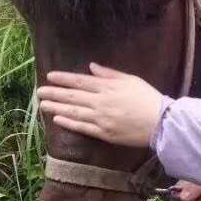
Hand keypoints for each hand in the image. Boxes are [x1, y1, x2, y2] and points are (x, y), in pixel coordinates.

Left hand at [36, 63, 164, 147]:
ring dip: (56, 107)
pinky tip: (57, 119)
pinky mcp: (104, 133)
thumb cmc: (148, 98)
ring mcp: (101, 119)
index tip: (50, 76)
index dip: (64, 78)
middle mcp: (101, 102)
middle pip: (72, 96)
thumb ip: (109, 74)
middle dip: (54, 93)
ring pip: (73, 111)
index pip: (80, 81)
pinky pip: (82, 127)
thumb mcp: (131, 80)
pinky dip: (68, 122)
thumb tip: (91, 67)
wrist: (161, 122)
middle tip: (39, 91)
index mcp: (108, 87)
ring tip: (42, 104)